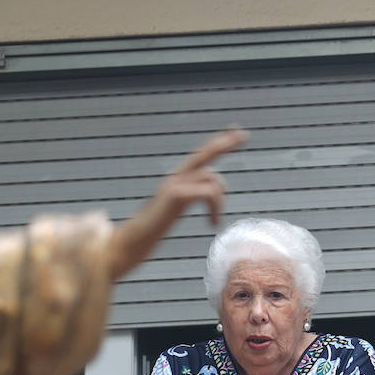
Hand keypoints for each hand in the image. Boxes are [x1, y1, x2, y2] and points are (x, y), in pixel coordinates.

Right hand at [108, 129, 247, 279]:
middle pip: (205, 153)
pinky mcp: (175, 196)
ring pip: (212, 180)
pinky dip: (214, 207)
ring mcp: (173, 185)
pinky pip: (206, 193)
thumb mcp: (172, 211)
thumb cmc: (150, 231)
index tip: (236, 132)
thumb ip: (186, 198)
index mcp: (176, 180)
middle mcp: (175, 177)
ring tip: (213, 222)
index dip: (217, 143)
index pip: (200, 156)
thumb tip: (204, 195)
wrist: (131, 242)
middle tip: (244, 134)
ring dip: (220, 201)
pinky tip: (211, 224)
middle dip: (225, 143)